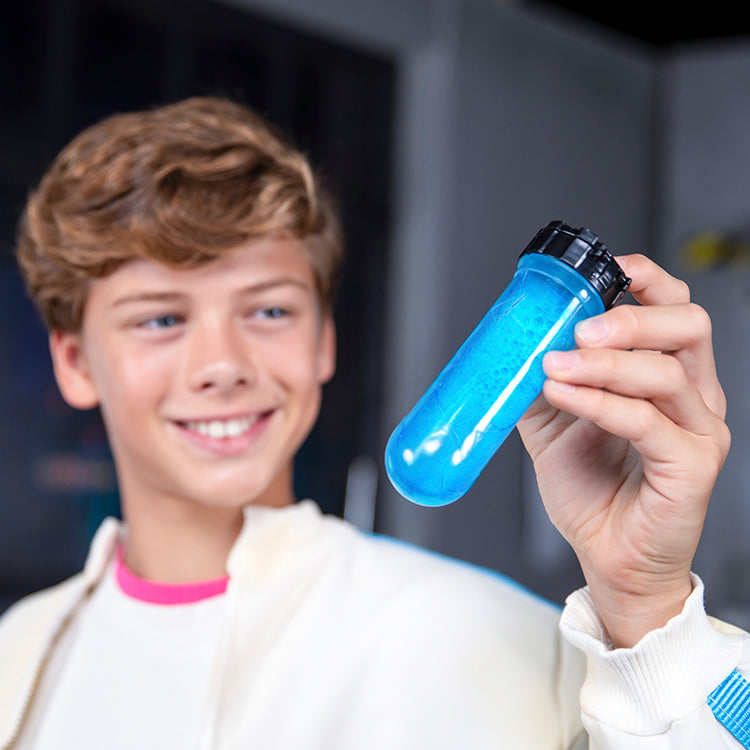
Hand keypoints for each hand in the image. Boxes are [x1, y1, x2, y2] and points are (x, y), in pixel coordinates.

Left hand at [517, 254, 729, 647]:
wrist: (607, 554)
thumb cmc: (592, 490)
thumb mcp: (554, 422)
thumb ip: (543, 381)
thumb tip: (515, 345)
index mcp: (667, 377)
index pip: (673, 310)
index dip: (648, 281)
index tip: (609, 269)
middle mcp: (693, 396)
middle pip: (686, 326)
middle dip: (629, 317)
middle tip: (579, 329)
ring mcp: (699, 431)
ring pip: (666, 371)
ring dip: (604, 362)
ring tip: (555, 366)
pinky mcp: (692, 466)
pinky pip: (647, 421)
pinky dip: (600, 402)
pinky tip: (564, 394)